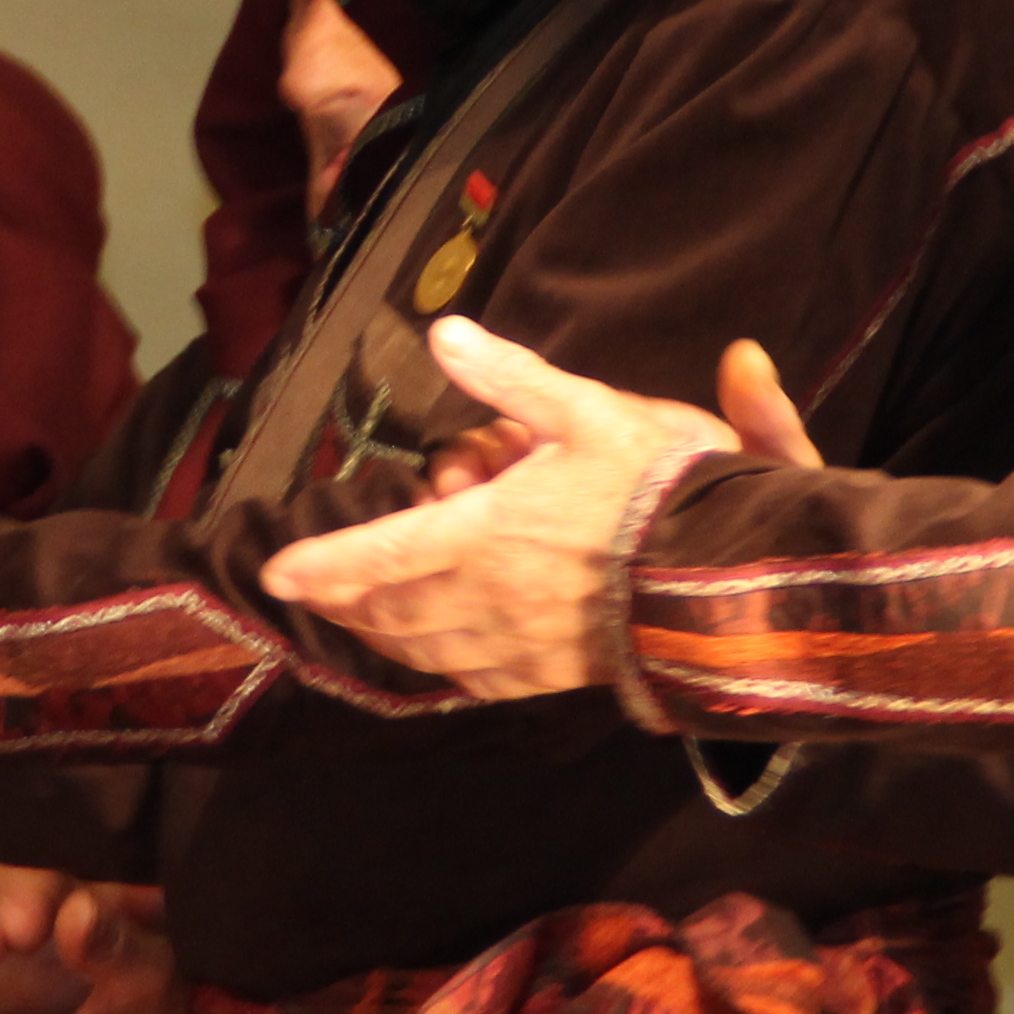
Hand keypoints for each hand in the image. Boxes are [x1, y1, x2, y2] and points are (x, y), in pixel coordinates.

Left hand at [260, 317, 754, 696]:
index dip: (324, 564)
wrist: (737, 581)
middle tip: (314, 590)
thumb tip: (445, 332)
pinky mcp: (558, 675)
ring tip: (360, 618)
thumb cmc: (665, 489)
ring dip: (384, 635)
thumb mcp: (590, 410)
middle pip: (393, 611)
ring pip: (429, 651)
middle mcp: (493, 599)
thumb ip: (511, 377)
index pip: (381, 553)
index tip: (276, 572)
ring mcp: (525, 646)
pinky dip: (441, 667)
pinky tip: (438, 656)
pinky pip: (479, 682)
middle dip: (346, 602)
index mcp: (489, 534)